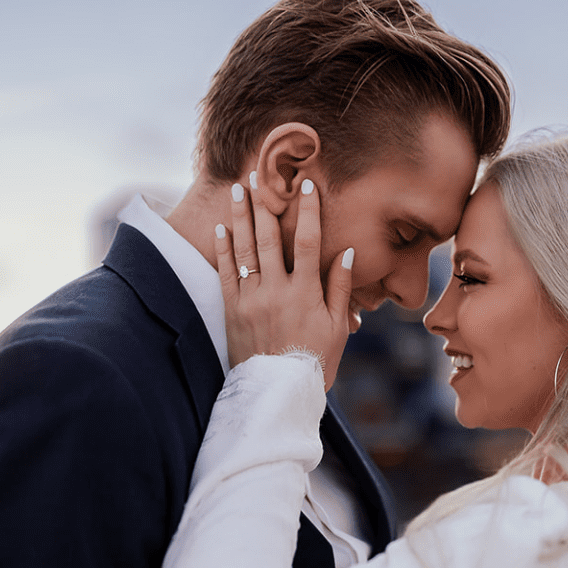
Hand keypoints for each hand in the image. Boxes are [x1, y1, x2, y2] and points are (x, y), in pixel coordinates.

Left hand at [215, 178, 352, 388]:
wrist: (280, 392)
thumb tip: (345, 252)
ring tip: (238, 190)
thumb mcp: (337, 326)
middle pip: (270, 237)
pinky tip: (222, 228)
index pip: (308, 242)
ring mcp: (251, 300)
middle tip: (261, 175)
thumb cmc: (316, 360)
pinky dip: (224, 249)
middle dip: (266, 203)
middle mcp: (276, 291)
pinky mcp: (232, 311)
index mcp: (305, 293)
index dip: (308, 211)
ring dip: (241, 217)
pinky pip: (226, 273)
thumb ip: (339, 287)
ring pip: (245, 249)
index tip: (307, 186)